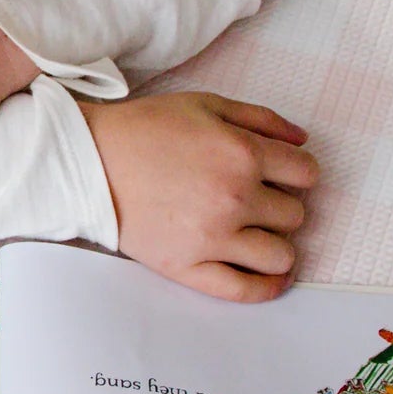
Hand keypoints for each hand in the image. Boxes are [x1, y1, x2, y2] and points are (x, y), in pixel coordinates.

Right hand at [79, 92, 317, 302]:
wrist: (86, 162)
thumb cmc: (144, 130)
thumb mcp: (205, 104)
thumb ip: (261, 118)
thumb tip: (303, 141)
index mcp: (242, 154)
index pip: (307, 174)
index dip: (297, 173)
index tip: (281, 176)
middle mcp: (234, 197)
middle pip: (295, 215)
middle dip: (280, 206)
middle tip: (255, 202)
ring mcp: (212, 237)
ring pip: (280, 255)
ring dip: (276, 246)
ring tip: (257, 237)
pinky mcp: (186, 266)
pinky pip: (243, 289)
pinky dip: (266, 287)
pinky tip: (271, 277)